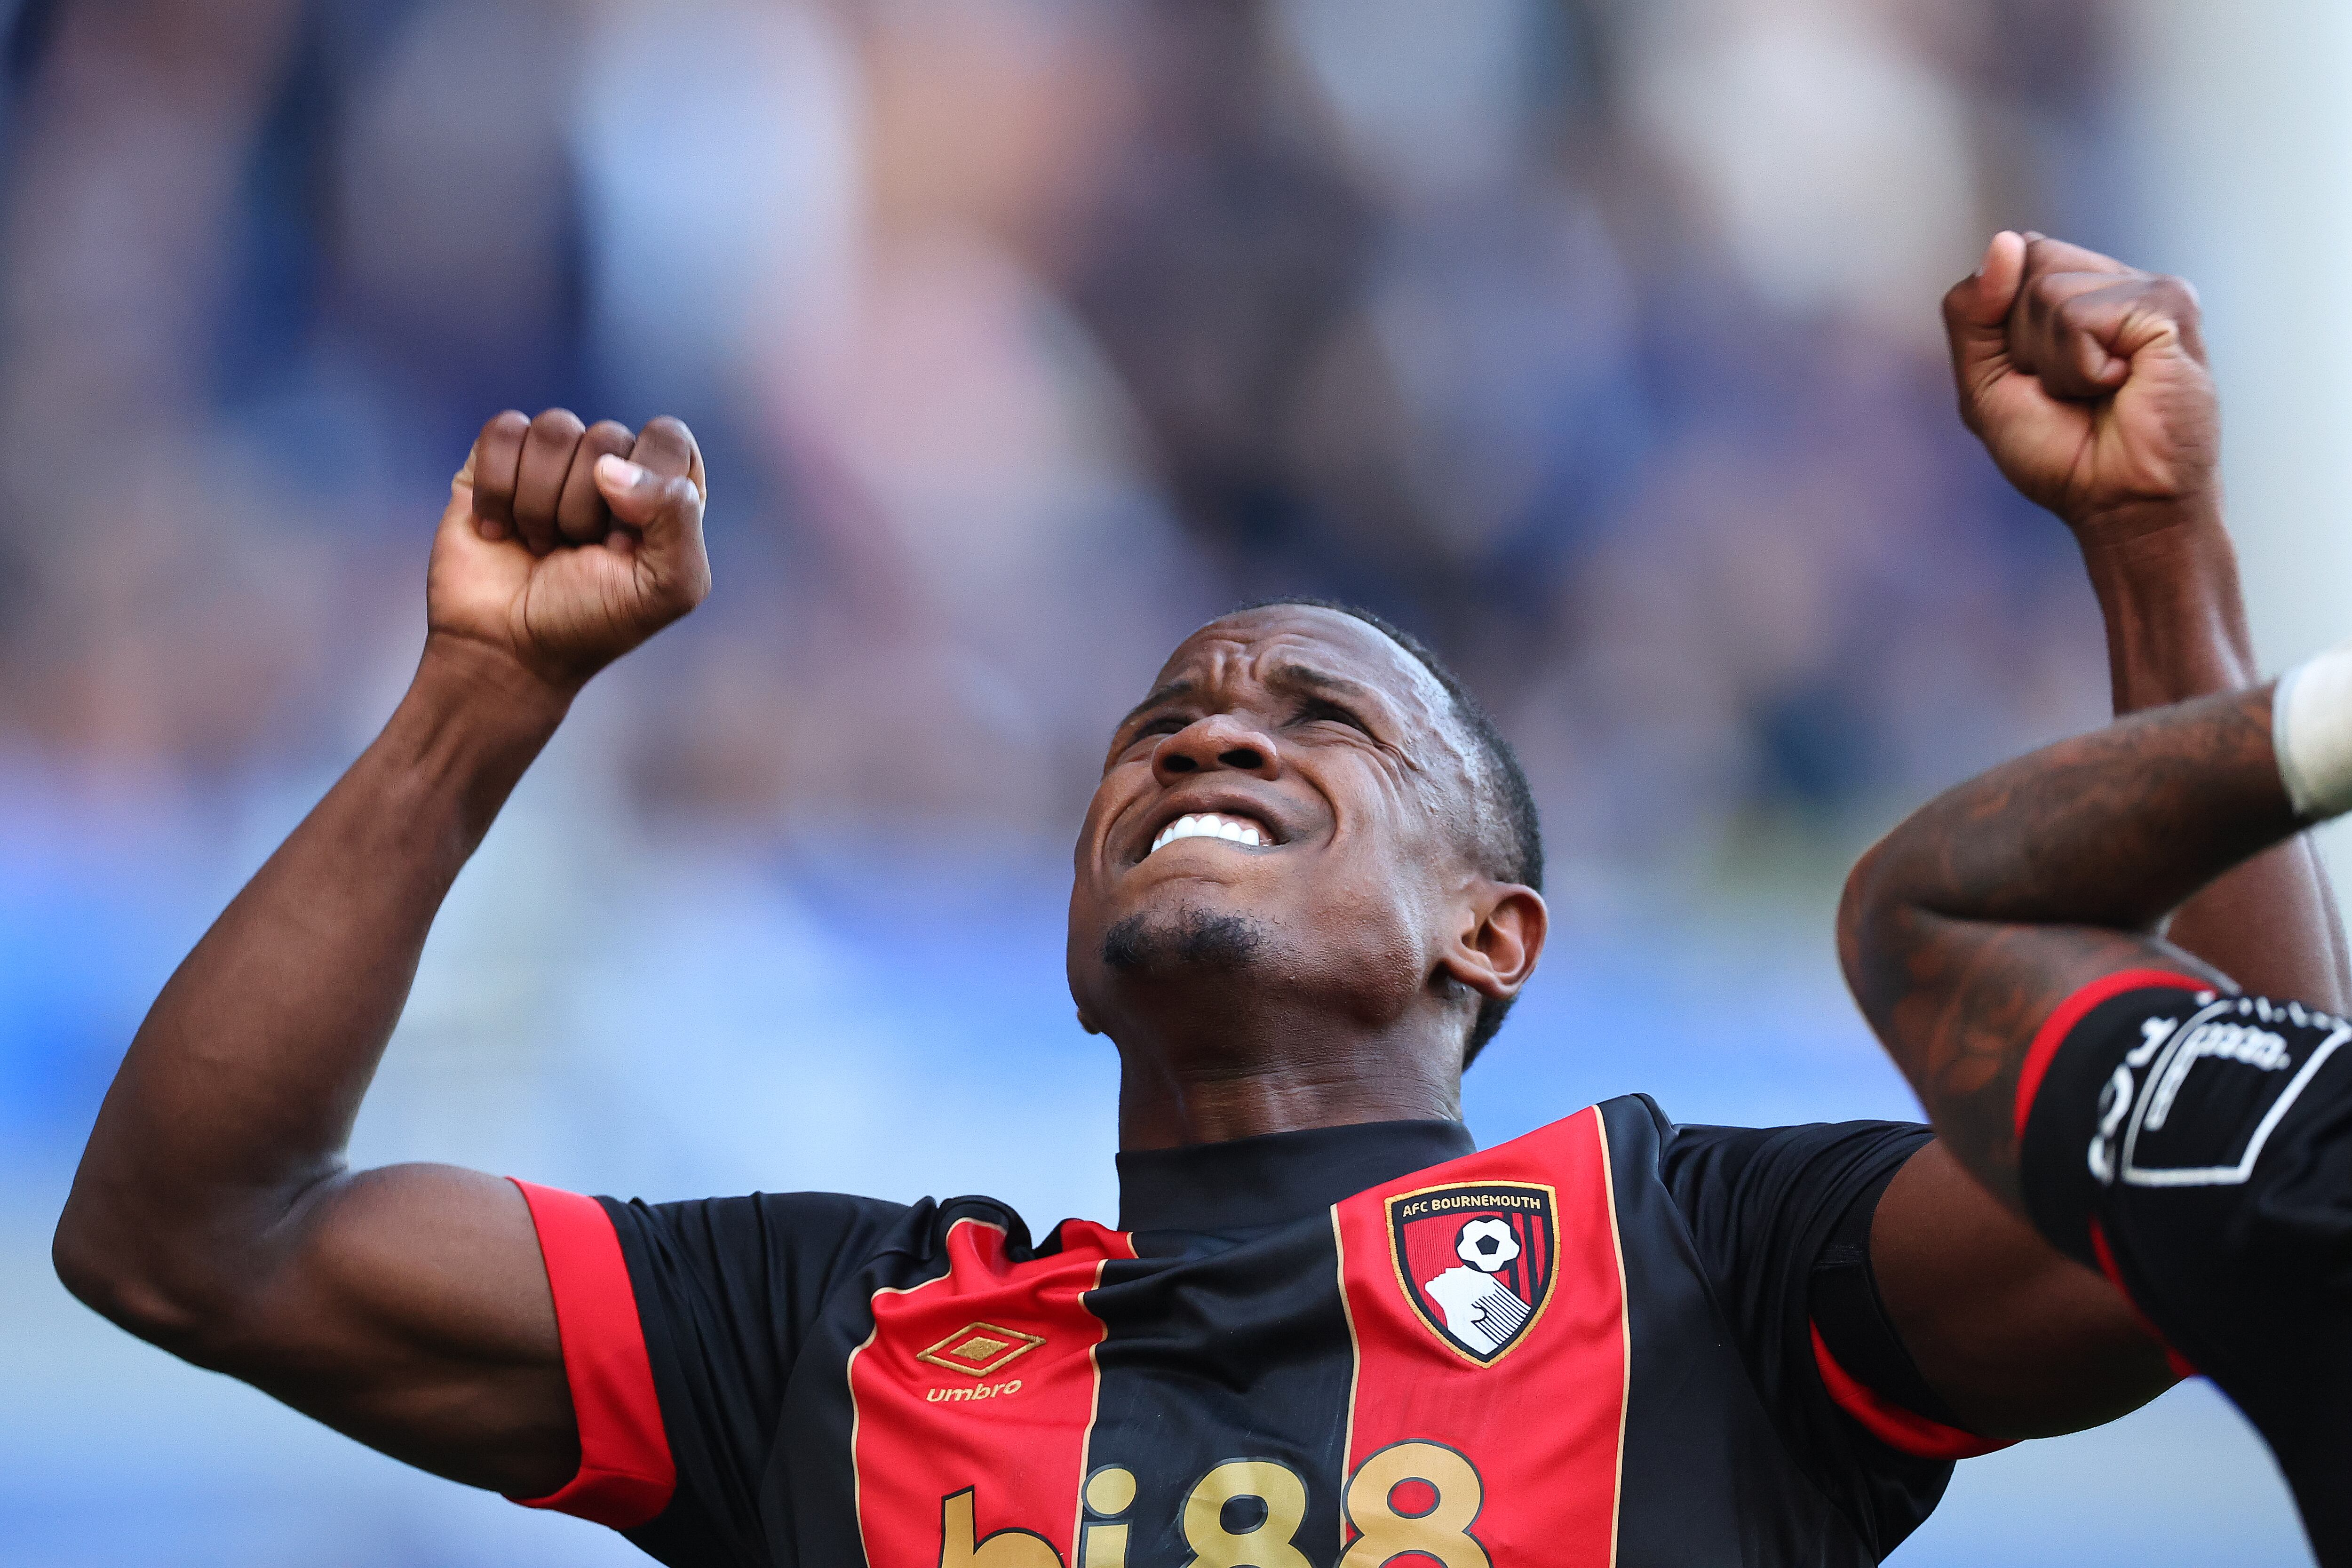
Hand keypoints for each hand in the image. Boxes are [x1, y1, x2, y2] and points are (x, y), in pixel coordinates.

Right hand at [426, 409, 711, 694]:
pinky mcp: (496, 463)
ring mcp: (552, 462)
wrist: (507, 651)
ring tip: (540, 545)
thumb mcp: (669, 588)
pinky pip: (503, 431)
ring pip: (554, 430)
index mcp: (664, 491)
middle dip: (587, 508)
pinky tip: (499, 530)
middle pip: (607, 437)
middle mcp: (612, 468)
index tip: (625, 545)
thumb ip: (677, 517)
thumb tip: (610, 467)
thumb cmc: (593, 622)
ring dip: (541, 503)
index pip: (668, 438)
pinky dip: (498, 489)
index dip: (646, 487)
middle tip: (576, 552)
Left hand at [1943, 232, 2217, 538]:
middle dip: (2023, 341)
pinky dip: (2082, 367)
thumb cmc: (2058, 451)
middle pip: (2029, 263)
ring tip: (2096, 392)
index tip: (2030, 372)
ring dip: (2054, 362)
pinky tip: (2120, 387)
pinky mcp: (2171, 307)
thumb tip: (2004, 241)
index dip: (2000, 316)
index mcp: (2078, 289)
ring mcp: (2148, 289)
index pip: (2015, 254)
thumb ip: (1973, 313)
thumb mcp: (1984, 383)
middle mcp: (2116, 281)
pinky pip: (2083, 318)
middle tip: (2067, 388)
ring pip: (2049, 294)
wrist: (2117, 502)